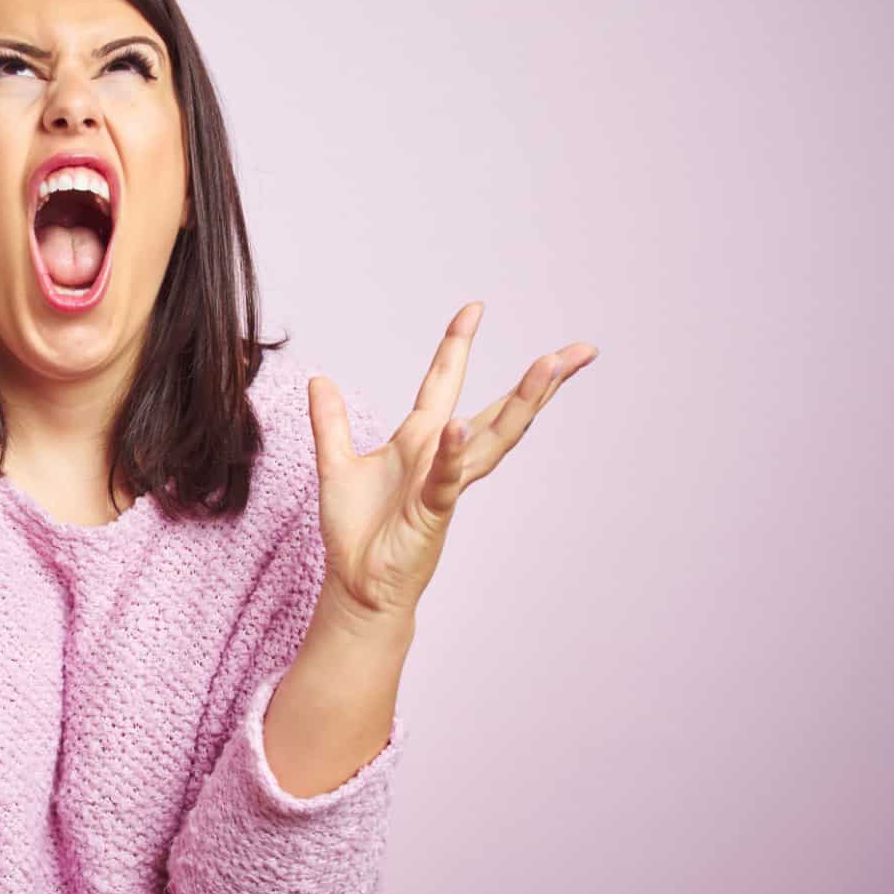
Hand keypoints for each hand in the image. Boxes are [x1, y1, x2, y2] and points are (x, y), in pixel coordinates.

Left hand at [308, 301, 597, 619]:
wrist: (356, 585)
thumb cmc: (357, 532)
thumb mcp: (336, 465)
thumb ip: (331, 423)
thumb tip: (318, 380)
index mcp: (421, 440)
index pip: (445, 382)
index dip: (457, 345)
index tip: (475, 307)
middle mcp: (442, 457)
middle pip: (500, 410)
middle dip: (538, 381)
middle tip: (575, 351)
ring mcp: (444, 483)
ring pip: (491, 437)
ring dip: (521, 403)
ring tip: (548, 368)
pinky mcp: (432, 511)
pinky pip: (445, 476)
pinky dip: (453, 451)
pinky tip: (460, 424)